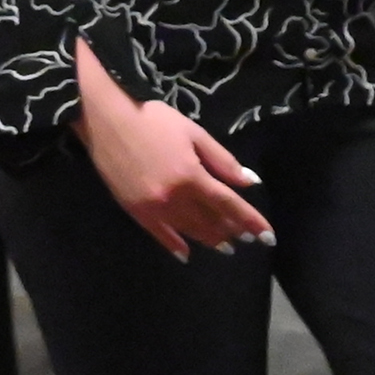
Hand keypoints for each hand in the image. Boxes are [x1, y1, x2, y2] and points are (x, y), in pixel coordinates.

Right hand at [72, 36, 269, 260]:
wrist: (107, 121)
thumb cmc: (155, 121)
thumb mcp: (196, 134)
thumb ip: (223, 161)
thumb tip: (249, 183)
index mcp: (191, 177)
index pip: (229, 205)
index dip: (250, 221)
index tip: (267, 237)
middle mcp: (173, 198)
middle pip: (210, 221)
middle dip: (232, 231)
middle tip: (249, 240)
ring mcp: (151, 207)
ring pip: (188, 230)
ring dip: (209, 239)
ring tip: (227, 247)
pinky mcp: (133, 211)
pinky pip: (158, 234)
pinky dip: (174, 245)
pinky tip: (187, 254)